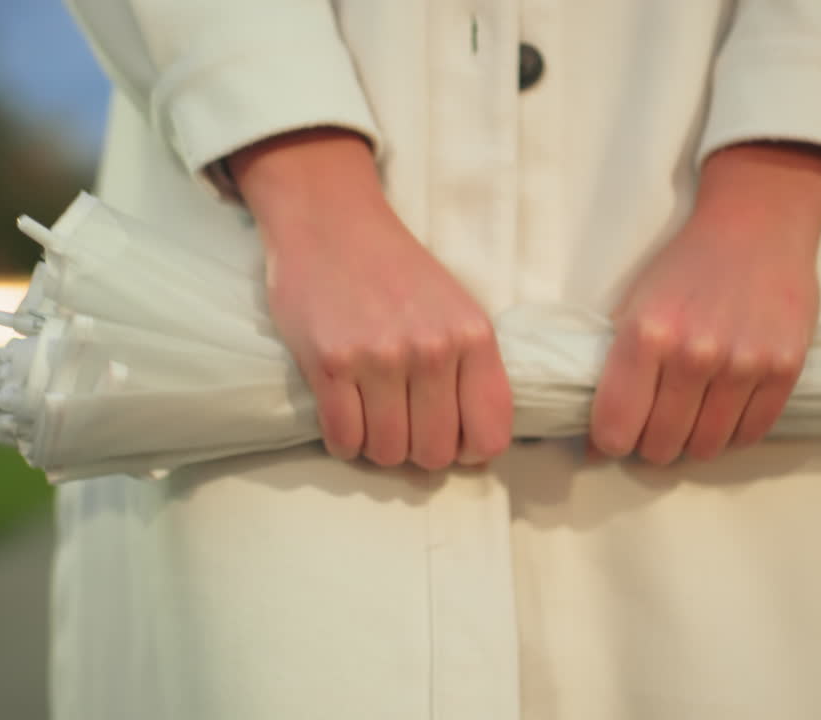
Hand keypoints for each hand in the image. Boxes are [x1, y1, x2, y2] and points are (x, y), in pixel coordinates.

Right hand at [229, 129, 512, 469]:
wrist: (331, 222)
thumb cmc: (396, 272)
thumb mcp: (457, 309)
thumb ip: (472, 368)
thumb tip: (477, 448)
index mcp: (473, 337)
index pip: (490, 435)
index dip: (469, 451)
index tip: (449, 438)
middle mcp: (432, 350)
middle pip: (434, 453)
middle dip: (417, 451)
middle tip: (401, 424)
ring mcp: (380, 358)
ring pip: (387, 452)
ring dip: (377, 446)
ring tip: (370, 416)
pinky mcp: (330, 364)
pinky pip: (343, 438)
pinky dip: (343, 442)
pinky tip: (343, 417)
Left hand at [589, 143, 820, 463]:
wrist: (755, 228)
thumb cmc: (685, 269)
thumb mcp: (633, 306)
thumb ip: (613, 370)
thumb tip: (595, 443)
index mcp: (645, 335)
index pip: (615, 427)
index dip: (610, 441)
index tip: (615, 436)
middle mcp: (693, 354)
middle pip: (661, 446)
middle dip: (652, 445)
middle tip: (656, 426)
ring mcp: (743, 364)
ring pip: (706, 447)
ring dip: (693, 442)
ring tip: (691, 416)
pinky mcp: (785, 368)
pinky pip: (751, 433)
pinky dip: (733, 433)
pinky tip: (724, 410)